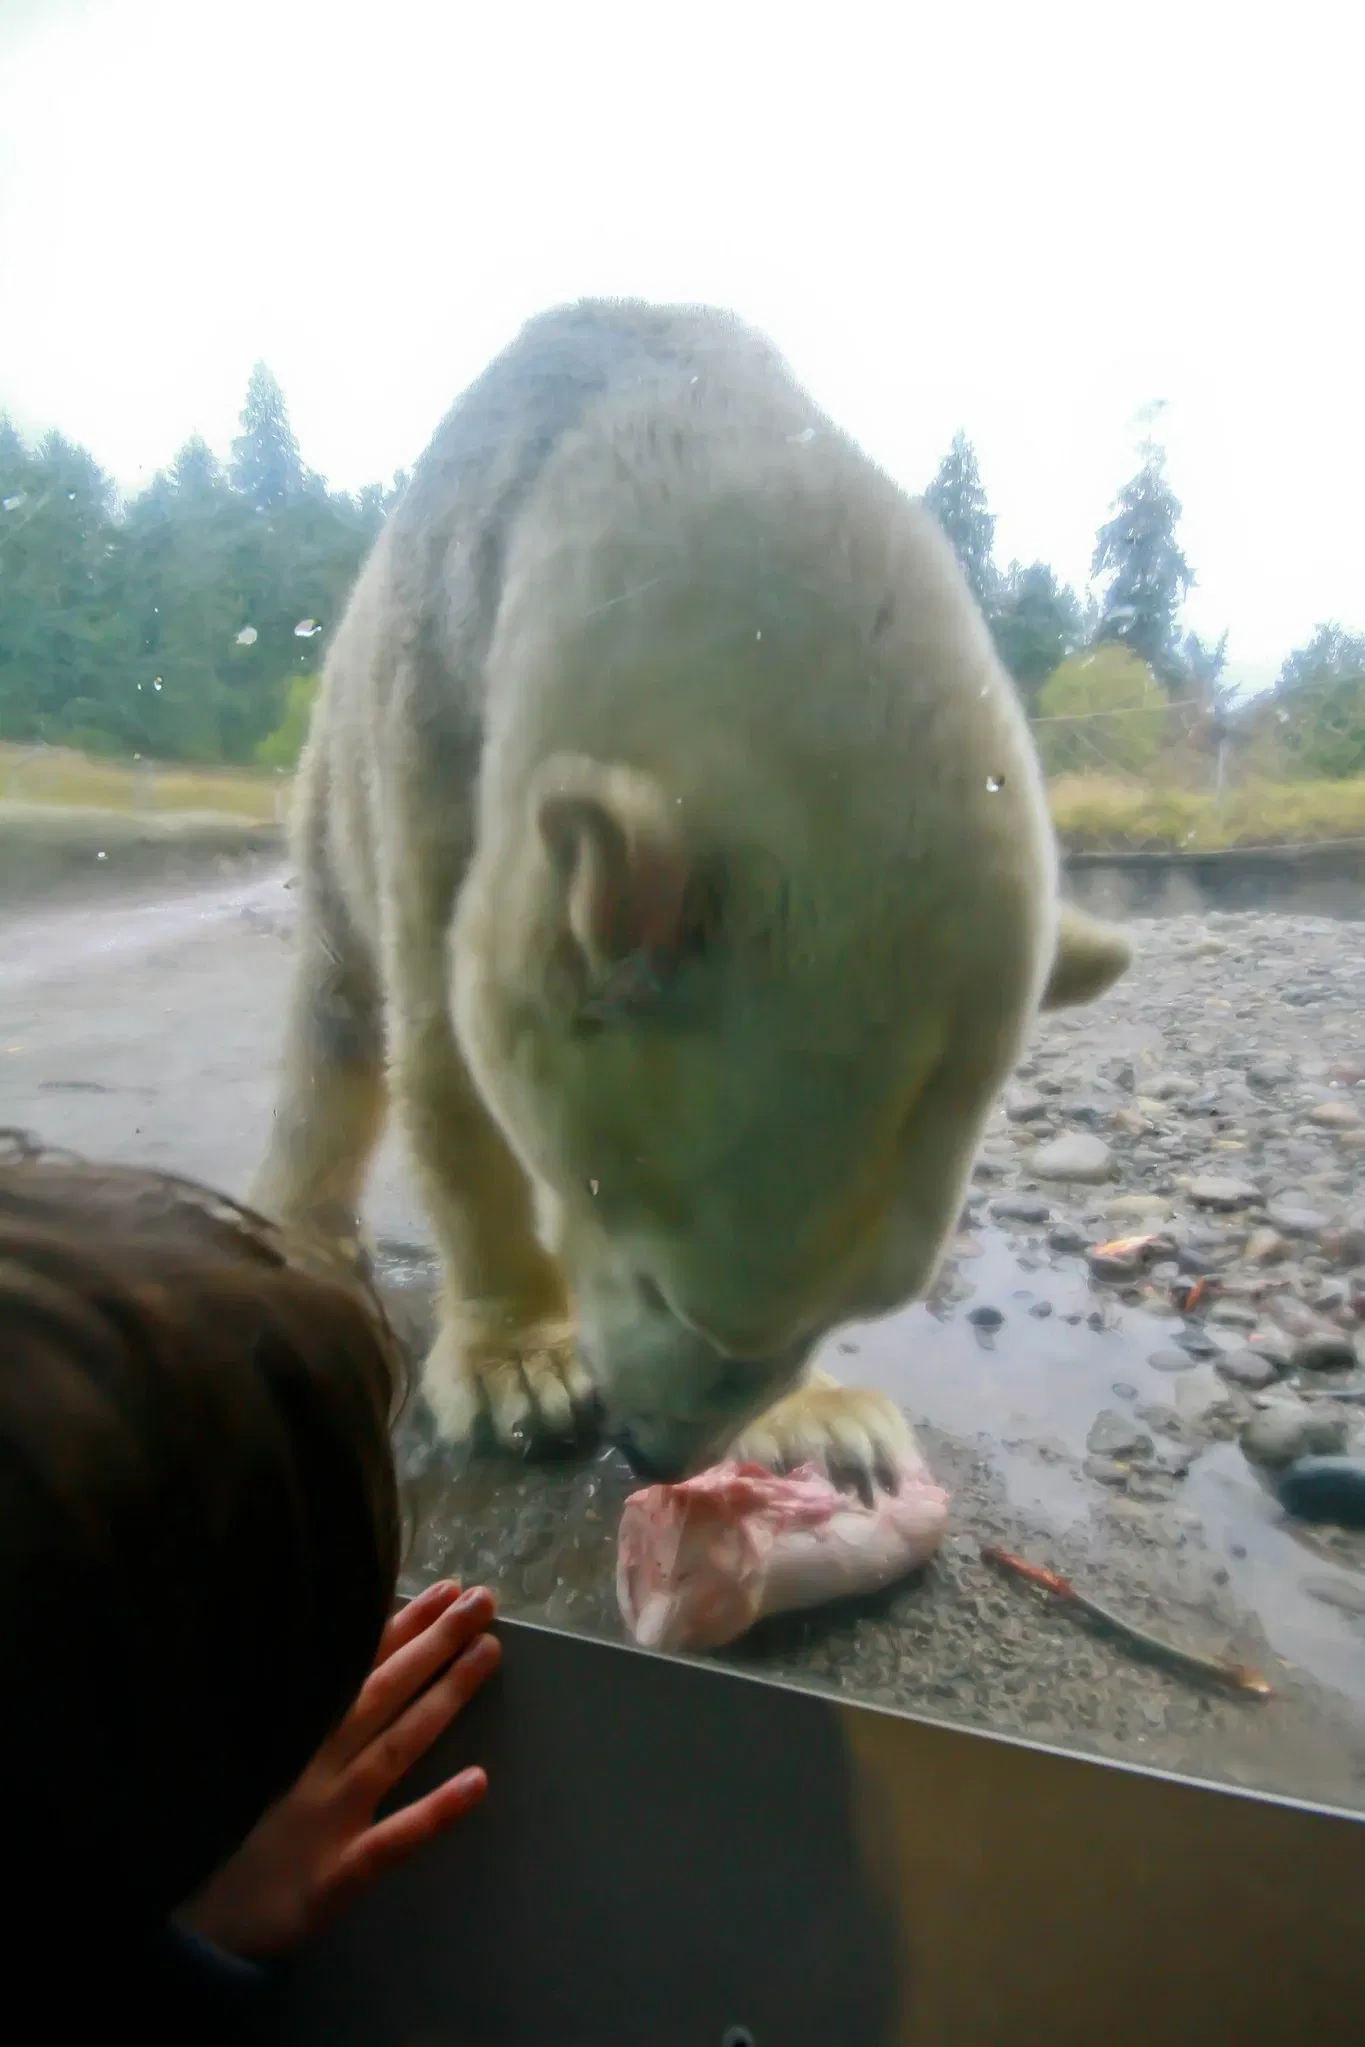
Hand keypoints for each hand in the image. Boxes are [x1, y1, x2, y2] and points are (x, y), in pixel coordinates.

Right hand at [177, 1578, 500, 1959]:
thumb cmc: (230, 1834)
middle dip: (435, 1643)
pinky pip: (392, 1840)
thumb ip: (296, 1714)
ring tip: (487, 1653)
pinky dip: (434, 1811)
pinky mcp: (335, 1876)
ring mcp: (328, 1819)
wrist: (187, 1926)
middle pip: (383, 1693)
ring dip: (444, 1699)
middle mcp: (314, 1765)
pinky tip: (477, 1782)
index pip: (357, 1668)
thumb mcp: (254, 1757)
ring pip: (395, 1747)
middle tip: (484, 1599)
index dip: (403, 1626)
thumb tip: (341, 1658)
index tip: (446, 1588)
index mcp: (296, 1735)